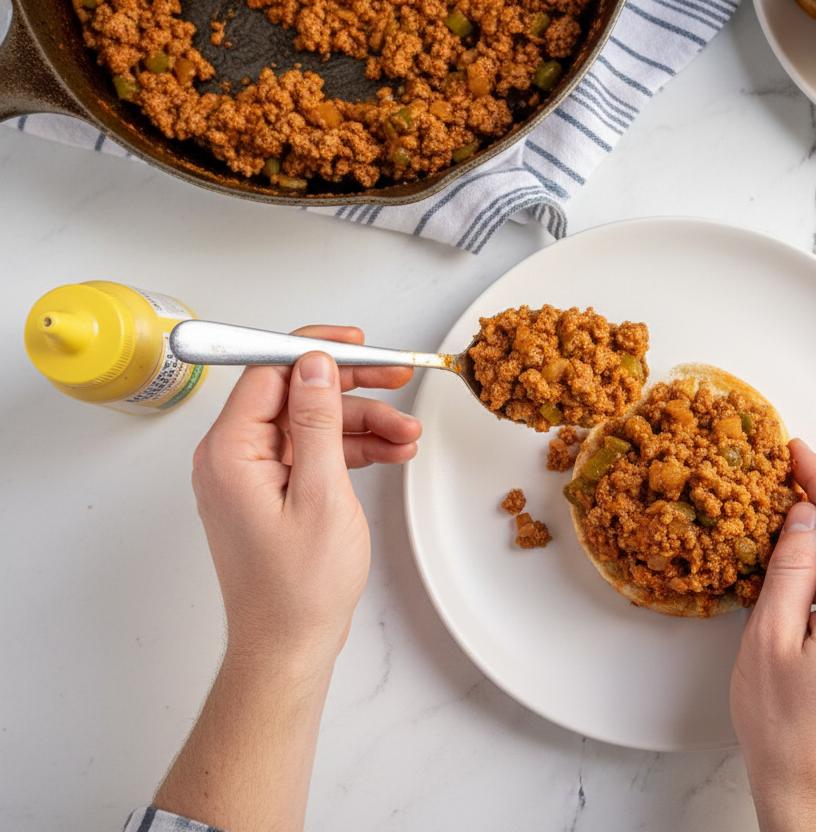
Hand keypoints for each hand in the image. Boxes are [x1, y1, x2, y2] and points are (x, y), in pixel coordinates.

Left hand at [157, 327, 418, 830]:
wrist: (288, 647)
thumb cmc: (298, 589)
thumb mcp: (321, 494)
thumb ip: (317, 422)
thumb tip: (314, 365)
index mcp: (230, 452)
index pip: (270, 372)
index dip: (318, 352)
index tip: (361, 345)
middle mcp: (231, 458)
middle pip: (294, 395)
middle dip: (350, 390)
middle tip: (396, 381)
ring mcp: (249, 477)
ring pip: (310, 426)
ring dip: (361, 425)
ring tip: (407, 436)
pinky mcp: (268, 494)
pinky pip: (311, 454)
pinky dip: (350, 451)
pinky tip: (389, 452)